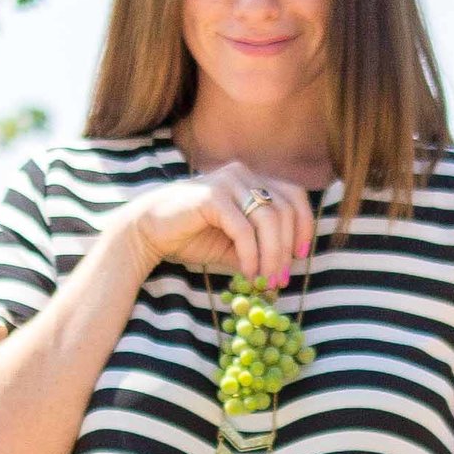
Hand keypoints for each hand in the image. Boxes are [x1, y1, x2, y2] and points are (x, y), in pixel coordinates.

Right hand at [118, 161, 316, 295]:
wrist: (148, 231)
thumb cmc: (191, 235)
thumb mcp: (234, 245)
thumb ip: (260, 249)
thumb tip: (285, 270)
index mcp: (251, 179)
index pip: (294, 196)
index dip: (304, 226)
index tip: (300, 256)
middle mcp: (243, 174)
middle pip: (284, 210)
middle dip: (287, 249)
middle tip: (280, 278)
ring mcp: (227, 181)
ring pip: (268, 220)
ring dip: (272, 255)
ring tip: (265, 279)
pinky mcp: (211, 196)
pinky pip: (243, 229)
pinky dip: (251, 255)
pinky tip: (248, 273)